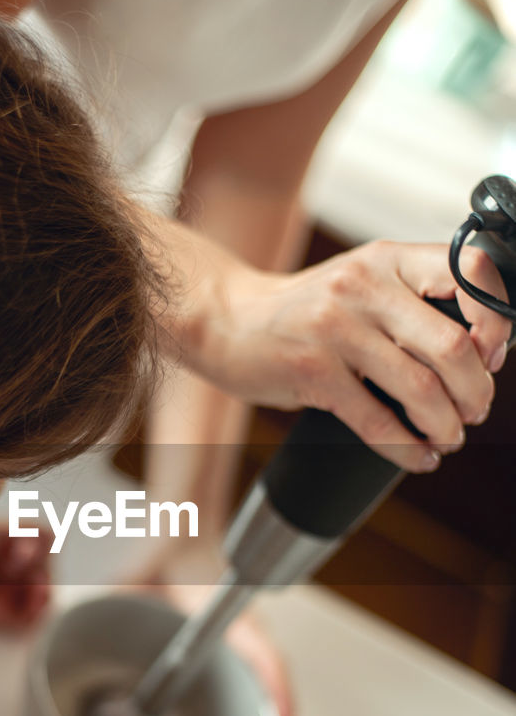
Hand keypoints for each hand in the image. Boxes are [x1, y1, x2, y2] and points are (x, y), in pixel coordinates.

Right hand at [220, 240, 508, 470]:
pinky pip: (376, 420)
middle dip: (476, 391)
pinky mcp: (312, 372)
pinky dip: (406, 448)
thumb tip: (482, 350)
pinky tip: (418, 456)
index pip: (469, 273)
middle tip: (475, 410)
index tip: (493, 356)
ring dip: (445, 425)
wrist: (226, 320)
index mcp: (388, 259)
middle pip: (453, 345)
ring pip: (420, 388)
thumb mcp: (362, 282)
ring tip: (448, 436)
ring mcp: (337, 329)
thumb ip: (414, 300)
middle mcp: (365, 287)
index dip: (497, 322)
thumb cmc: (303, 309)